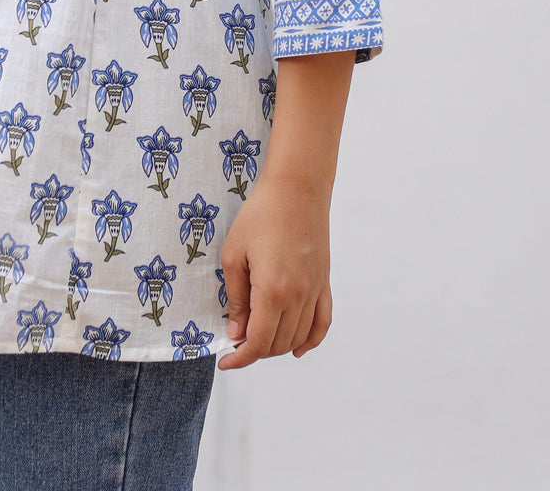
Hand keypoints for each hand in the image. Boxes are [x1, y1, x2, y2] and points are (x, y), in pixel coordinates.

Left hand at [216, 171, 332, 370]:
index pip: (259, 342)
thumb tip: (236, 333)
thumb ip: (235, 298)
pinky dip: (311, 340)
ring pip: (299, 337)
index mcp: (273, 290)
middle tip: (235, 341)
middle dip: (255, 350)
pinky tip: (297, 347)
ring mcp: (315, 290)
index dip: (240, 358)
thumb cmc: (260, 215)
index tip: (225, 361)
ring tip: (257, 337)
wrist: (296, 189)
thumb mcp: (234, 254)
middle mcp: (299, 296)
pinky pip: (323, 322)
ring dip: (277, 346)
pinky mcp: (324, 282)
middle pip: (278, 344)